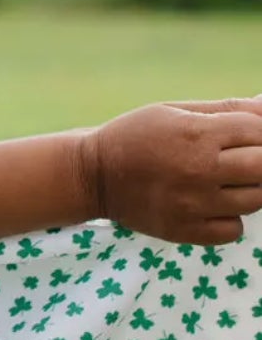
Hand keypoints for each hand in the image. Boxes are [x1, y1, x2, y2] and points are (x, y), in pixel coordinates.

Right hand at [84, 95, 261, 245]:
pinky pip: (234, 229)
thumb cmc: (137, 135)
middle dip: (261, 159)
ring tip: (227, 178)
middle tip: (243, 158)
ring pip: (256, 200)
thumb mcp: (176, 111)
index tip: (246, 134)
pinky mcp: (186, 231)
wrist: (94, 176)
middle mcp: (199, 170)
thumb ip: (227, 109)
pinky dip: (231, 217)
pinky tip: (213, 203)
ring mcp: (194, 205)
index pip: (259, 130)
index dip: (260, 131)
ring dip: (250, 187)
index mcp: (196, 133)